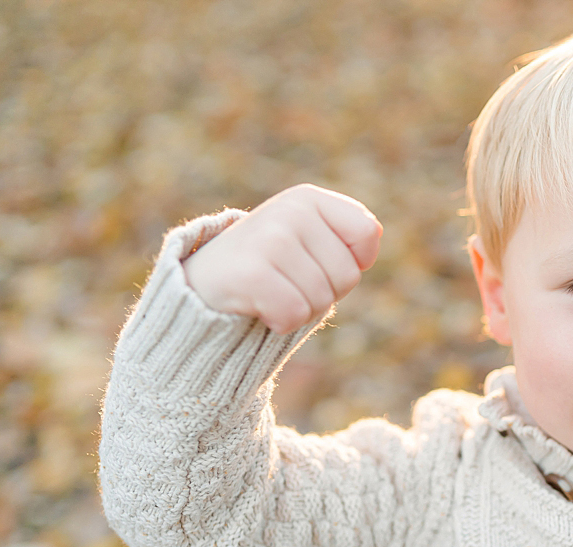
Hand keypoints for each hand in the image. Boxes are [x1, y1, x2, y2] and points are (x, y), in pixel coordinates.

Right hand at [184, 184, 382, 333]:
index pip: (366, 235)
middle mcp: (291, 211)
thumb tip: (373, 236)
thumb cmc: (264, 267)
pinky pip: (296, 314)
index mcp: (308, 198)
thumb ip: (344, 234)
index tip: (318, 263)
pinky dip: (281, 323)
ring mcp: (271, 239)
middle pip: (347, 276)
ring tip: (271, 293)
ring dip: (300, 310)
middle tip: (285, 282)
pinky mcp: (253, 272)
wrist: (199, 286)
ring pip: (322, 300)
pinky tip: (259, 307)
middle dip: (322, 292)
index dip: (352, 262)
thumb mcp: (305, 237)